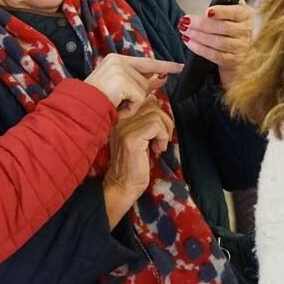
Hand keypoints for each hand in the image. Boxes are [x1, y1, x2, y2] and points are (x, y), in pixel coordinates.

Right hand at [83, 53, 182, 111]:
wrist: (81, 109)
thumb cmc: (96, 102)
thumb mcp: (119, 89)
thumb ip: (139, 82)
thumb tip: (161, 79)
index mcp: (115, 60)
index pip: (146, 62)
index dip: (164, 65)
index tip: (179, 66)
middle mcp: (118, 61)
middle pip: (144, 80)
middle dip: (140, 94)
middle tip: (121, 101)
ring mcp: (121, 70)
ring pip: (142, 91)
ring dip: (131, 104)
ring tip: (114, 105)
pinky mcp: (123, 81)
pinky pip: (139, 99)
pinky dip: (130, 108)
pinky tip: (117, 108)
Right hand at [102, 101, 173, 224]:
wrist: (123, 185)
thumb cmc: (135, 163)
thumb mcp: (141, 136)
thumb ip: (145, 118)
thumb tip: (155, 98)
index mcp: (120, 116)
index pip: (144, 99)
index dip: (157, 112)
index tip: (158, 131)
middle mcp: (119, 119)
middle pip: (152, 105)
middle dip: (164, 122)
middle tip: (161, 140)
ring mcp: (124, 127)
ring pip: (156, 115)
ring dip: (164, 131)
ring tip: (158, 146)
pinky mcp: (132, 138)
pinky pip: (156, 126)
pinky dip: (162, 137)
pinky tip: (157, 150)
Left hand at [179, 0, 253, 86]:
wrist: (238, 52)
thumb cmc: (232, 24)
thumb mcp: (232, 5)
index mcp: (247, 15)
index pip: (236, 13)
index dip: (222, 12)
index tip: (207, 11)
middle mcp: (247, 32)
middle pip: (224, 29)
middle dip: (202, 25)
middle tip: (184, 21)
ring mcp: (241, 49)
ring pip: (219, 43)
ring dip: (199, 37)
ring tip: (184, 31)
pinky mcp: (234, 62)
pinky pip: (216, 57)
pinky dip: (200, 49)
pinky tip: (189, 42)